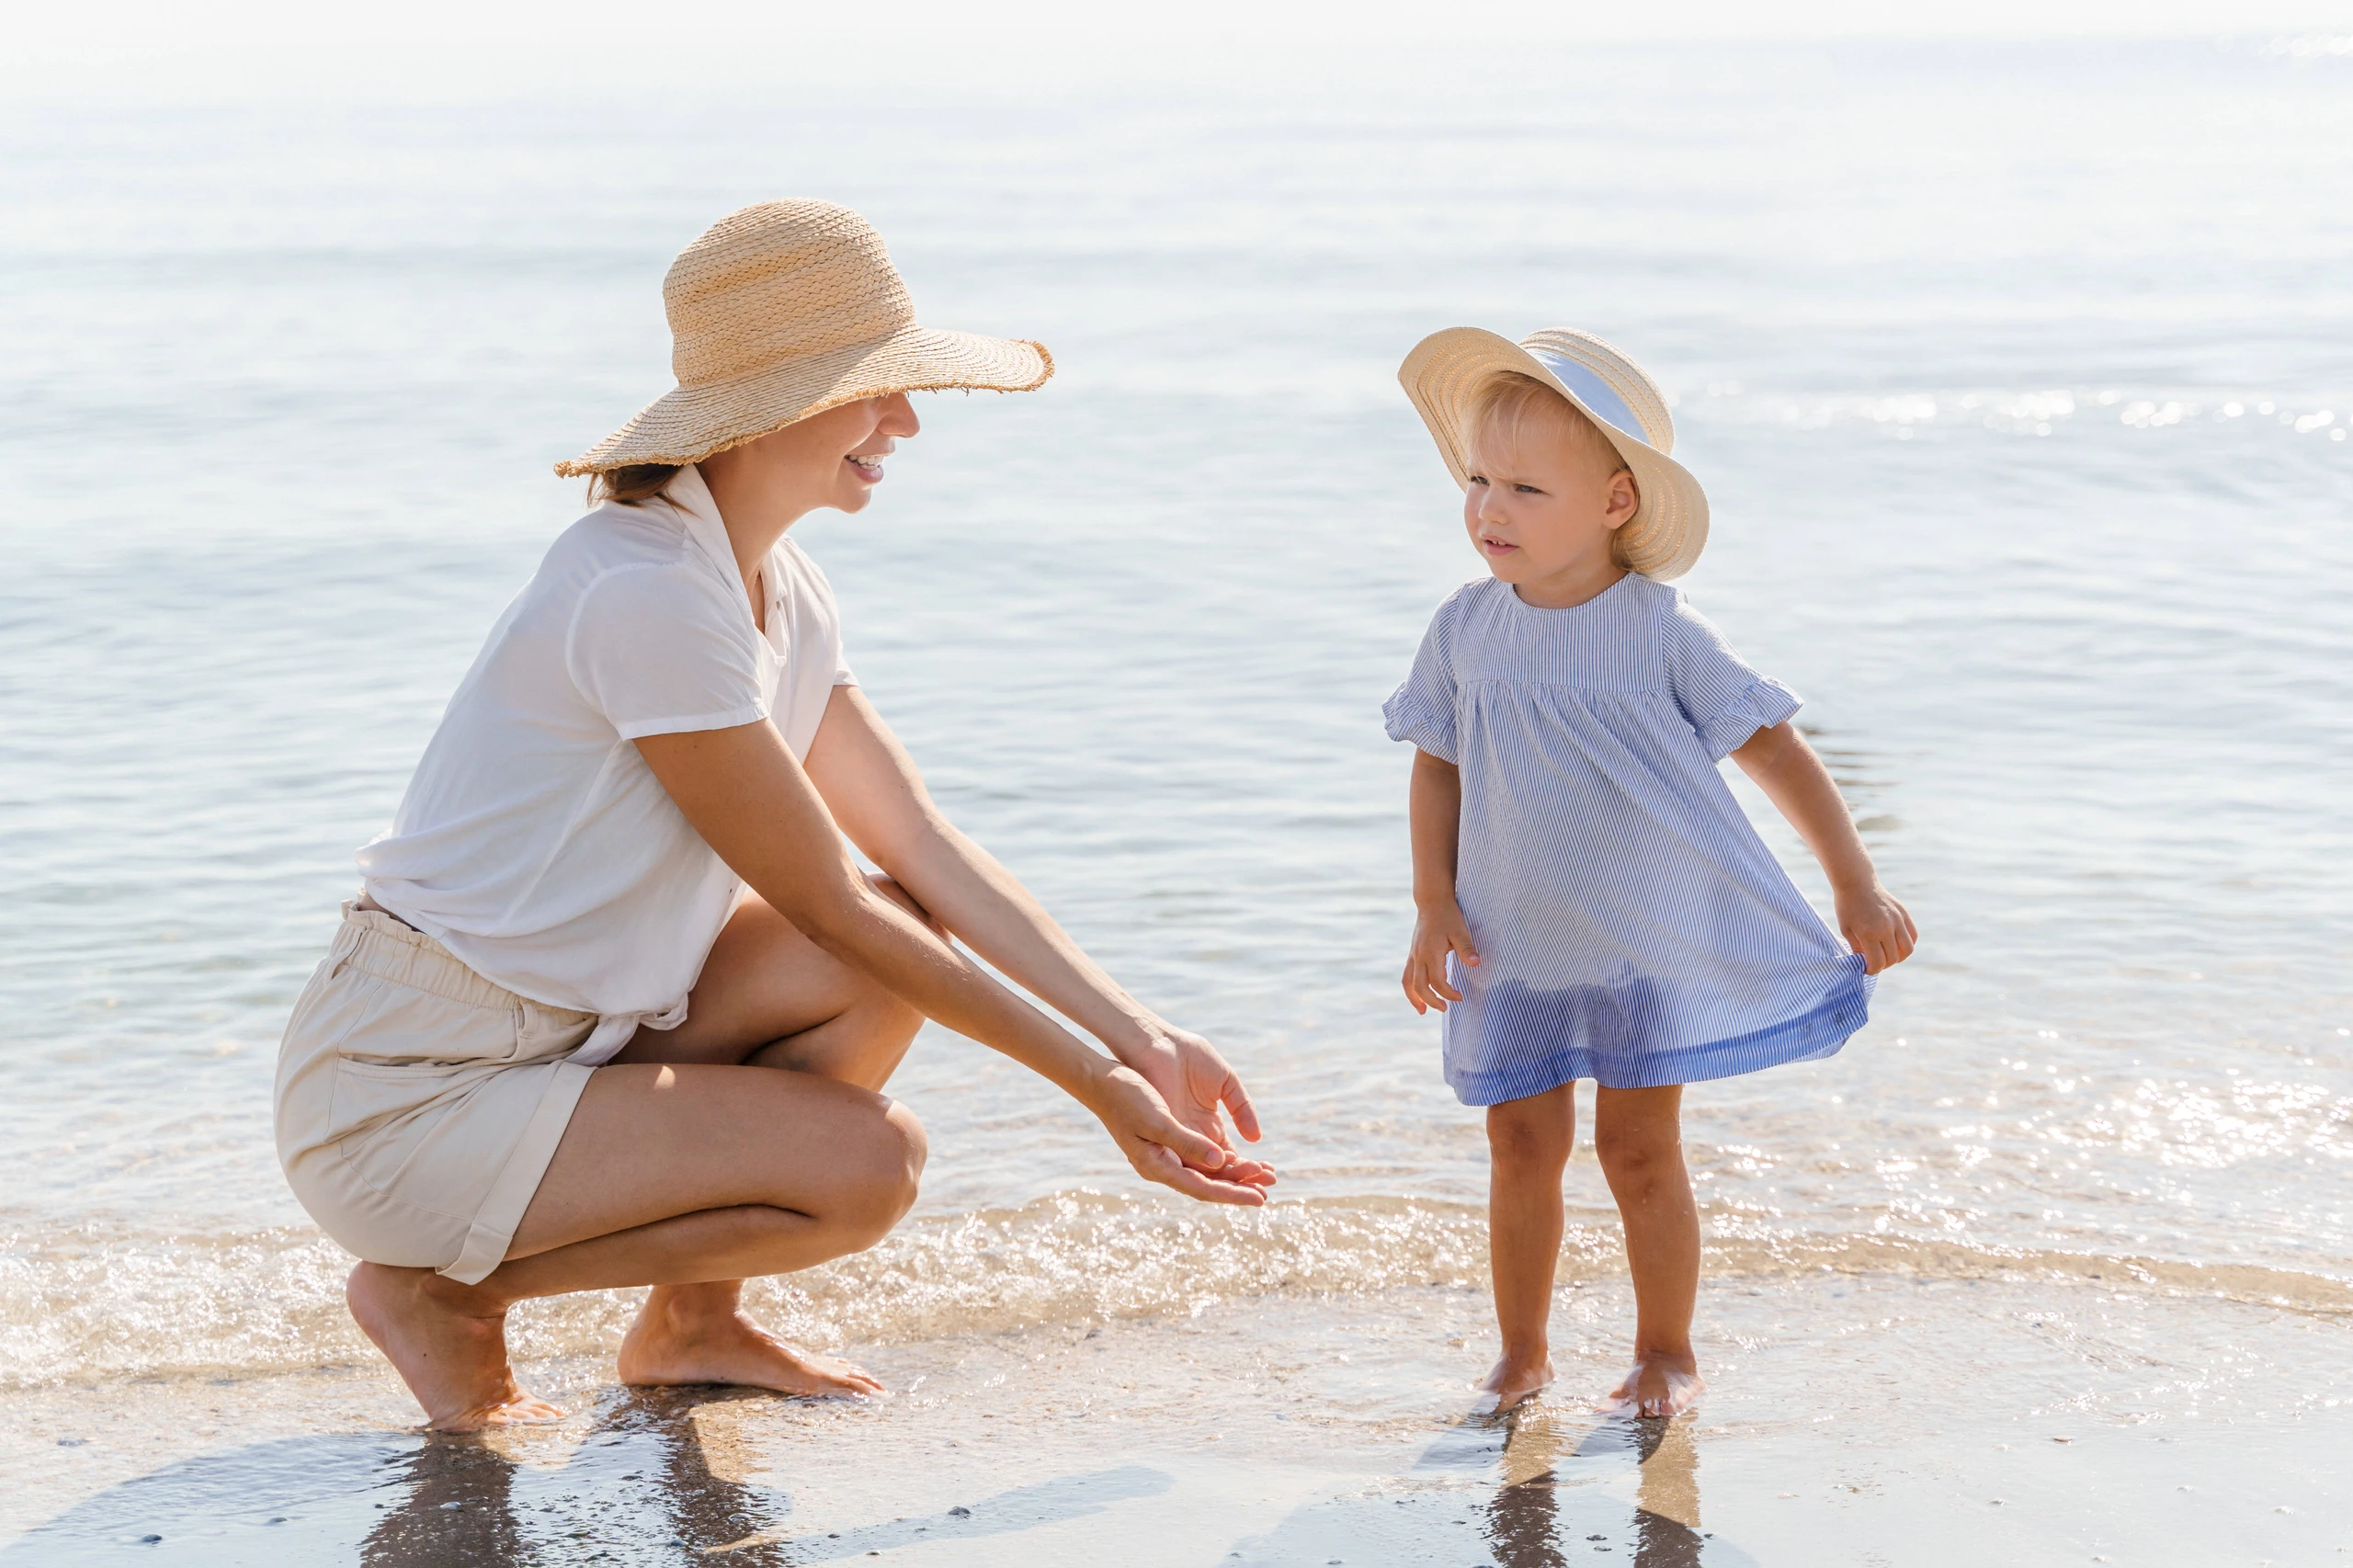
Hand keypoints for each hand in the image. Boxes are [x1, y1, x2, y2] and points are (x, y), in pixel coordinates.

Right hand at [1084, 1061, 1271, 1205]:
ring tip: (1264, 1173)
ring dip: (1235, 1172)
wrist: (1101, 1079)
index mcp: (1156, 1166)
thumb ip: (1187, 1142)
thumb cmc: (1126, 1097)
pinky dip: (1222, 1157)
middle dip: (1240, 1185)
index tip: (1260, 1198)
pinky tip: (1240, 1157)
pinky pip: (1201, 1154)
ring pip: (1206, 1169)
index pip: (1203, 1188)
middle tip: (1271, 1187)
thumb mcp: (1157, 1119)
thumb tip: (1220, 1160)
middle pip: (1208, 1183)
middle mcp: (1162, 1165)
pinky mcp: (1168, 1140)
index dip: (1233, 1194)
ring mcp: (1164, 1154)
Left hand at [1111, 1023, 1275, 1189]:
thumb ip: (1241, 1107)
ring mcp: (1177, 1136)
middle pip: (1219, 1167)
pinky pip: (1184, 1157)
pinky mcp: (1163, 1133)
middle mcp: (1192, 1136)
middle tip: (1266, 1188)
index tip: (1270, 1173)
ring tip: (1250, 1188)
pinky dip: (1205, 1166)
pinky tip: (1224, 1170)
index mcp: (1207, 1123)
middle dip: (1243, 1179)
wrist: (1157, 1043)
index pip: (1229, 1154)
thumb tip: (1256, 1138)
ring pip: (1204, 1168)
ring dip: (1227, 1179)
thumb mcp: (1225, 1081)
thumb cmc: (1188, 1055)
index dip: (1249, 1166)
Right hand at [1402, 899, 1479, 1013]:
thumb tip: (1475, 963)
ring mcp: (1413, 955)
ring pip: (1408, 982)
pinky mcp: (1413, 953)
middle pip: (1420, 986)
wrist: (1432, 902)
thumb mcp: (1460, 930)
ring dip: (1415, 998)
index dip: (1448, 992)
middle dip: (1432, 1000)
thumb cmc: (1448, 916)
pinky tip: (1418, 995)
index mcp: (1431, 952)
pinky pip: (1407, 975)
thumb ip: (1466, 948)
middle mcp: (1419, 956)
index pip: (1438, 981)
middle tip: (1446, 1008)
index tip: (1460, 997)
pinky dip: (1411, 988)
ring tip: (1422, 1011)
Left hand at [1836, 881, 1917, 973]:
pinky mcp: (1903, 913)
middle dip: (1884, 965)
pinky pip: (1913, 935)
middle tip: (1875, 962)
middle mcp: (1886, 927)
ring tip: (1888, 955)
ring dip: (1899, 957)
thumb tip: (1866, 963)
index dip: (1872, 970)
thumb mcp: (1846, 930)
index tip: (1867, 969)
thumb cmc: (1847, 907)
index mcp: (1869, 933)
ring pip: (1908, 949)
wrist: (1856, 882)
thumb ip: (1857, 948)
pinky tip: (1897, 945)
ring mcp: (1897, 920)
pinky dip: (1907, 944)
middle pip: (1893, 958)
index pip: (1878, 962)